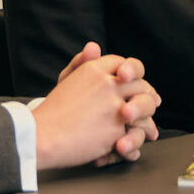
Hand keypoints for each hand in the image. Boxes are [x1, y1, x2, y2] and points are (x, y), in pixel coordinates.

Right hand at [33, 43, 161, 168]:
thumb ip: (81, 63)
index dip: (136, 75)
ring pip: (144, 108)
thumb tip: (94, 46)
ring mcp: (114, 106)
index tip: (139, 85)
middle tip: (152, 105)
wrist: (40, 136)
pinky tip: (128, 147)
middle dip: (147, 96)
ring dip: (146, 119)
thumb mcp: (65, 81)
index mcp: (95, 70)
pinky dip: (133, 142)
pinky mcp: (117, 128)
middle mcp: (108, 84)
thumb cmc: (52, 111)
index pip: (128, 64)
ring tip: (146, 129)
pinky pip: (135, 132)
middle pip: (141, 85)